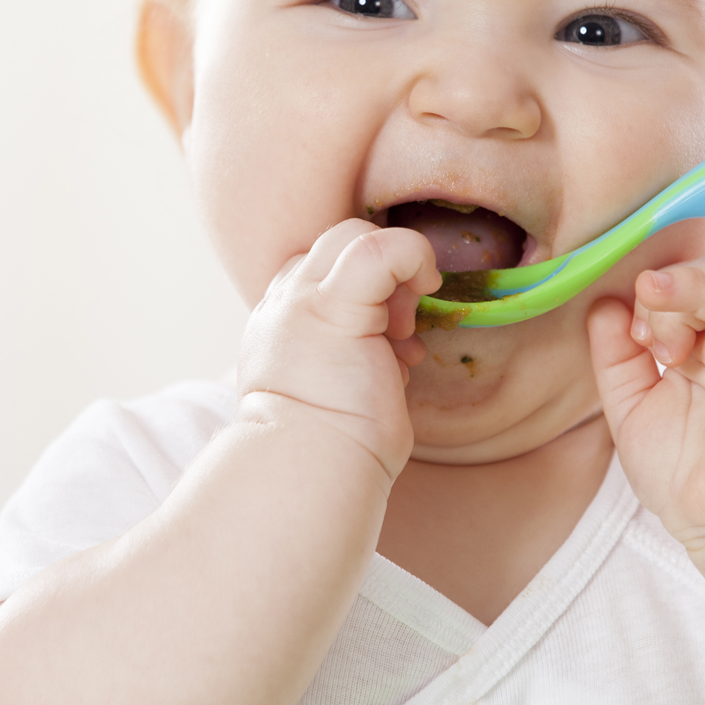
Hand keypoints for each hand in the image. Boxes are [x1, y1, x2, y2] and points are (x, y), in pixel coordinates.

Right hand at [236, 220, 440, 474]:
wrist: (311, 470)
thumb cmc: (332, 445)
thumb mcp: (332, 386)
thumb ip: (347, 350)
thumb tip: (394, 341)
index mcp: (278, 320)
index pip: (322, 268)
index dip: (366, 289)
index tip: (386, 337)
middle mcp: (282, 302)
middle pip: (337, 241)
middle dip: (382, 273)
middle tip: (399, 328)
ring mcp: (300, 300)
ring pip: (355, 234)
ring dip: (396, 276)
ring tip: (400, 336)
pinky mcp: (333, 307)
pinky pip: (382, 249)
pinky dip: (414, 257)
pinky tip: (426, 288)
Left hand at [587, 254, 704, 548]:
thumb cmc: (682, 468)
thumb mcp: (630, 408)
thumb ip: (615, 358)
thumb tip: (603, 304)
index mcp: (698, 339)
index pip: (679, 286)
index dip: (651, 299)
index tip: (635, 335)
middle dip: (675, 292)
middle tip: (652, 338)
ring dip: (704, 298)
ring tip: (674, 340)